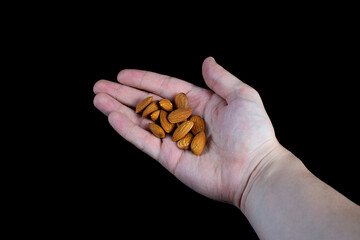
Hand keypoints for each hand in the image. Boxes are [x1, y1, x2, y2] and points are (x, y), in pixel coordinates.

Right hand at [93, 57, 280, 206]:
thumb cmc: (253, 132)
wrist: (254, 170)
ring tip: (99, 99)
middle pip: (148, 104)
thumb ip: (220, 78)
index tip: (122, 74)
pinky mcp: (170, 158)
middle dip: (123, 95)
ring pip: (142, 122)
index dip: (144, 80)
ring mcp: (175, 140)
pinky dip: (128, 131)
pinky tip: (113, 118)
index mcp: (200, 104)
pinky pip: (146, 142)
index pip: (165, 87)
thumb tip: (206, 60)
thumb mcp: (242, 96)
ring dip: (119, 111)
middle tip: (99, 86)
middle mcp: (184, 121)